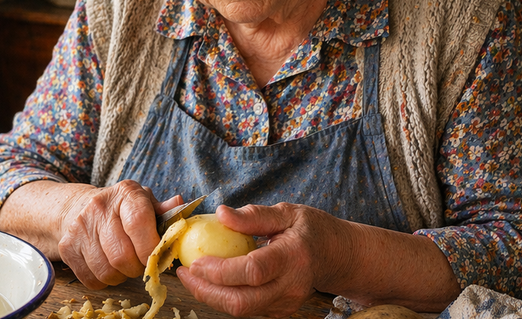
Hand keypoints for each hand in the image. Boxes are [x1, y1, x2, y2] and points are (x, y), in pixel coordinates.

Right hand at [58, 180, 183, 288]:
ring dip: (121, 275)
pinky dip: (104, 280)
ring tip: (125, 263)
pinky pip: (92, 279)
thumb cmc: (120, 208)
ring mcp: (80, 228)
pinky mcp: (67, 248)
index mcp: (125, 193)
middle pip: (123, 256)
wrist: (78, 208)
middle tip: (141, 263)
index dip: (151, 246)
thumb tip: (180, 203)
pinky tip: (108, 265)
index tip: (157, 256)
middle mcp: (99, 208)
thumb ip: (163, 209)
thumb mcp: (143, 202)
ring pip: (107, 271)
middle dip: (138, 267)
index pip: (139, 222)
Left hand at [175, 203, 348, 317]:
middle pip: (241, 301)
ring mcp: (286, 304)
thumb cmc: (312, 230)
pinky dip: (224, 296)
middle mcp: (290, 287)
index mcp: (293, 257)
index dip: (220, 270)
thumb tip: (221, 213)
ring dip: (211, 295)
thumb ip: (254, 216)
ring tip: (191, 275)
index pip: (253, 271)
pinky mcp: (279, 312)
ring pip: (240, 310)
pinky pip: (246, 309)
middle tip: (183, 272)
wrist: (338, 257)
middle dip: (206, 291)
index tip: (195, 260)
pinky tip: (211, 280)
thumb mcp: (288, 212)